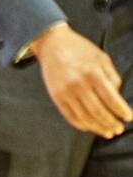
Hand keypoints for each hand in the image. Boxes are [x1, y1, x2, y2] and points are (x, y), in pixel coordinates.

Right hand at [32, 24, 132, 138]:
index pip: (112, 100)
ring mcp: (65, 92)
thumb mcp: (101, 57)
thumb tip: (117, 96)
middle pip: (99, 112)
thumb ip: (112, 77)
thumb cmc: (80, 49)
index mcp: (92, 74)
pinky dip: (82, 125)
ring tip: (108, 132)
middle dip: (112, 123)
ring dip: (99, 128)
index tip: (129, 117)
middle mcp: (78, 84)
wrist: (51, 43)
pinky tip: (91, 127)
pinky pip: (70, 116)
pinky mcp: (56, 96)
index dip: (122, 111)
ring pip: (85, 118)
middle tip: (120, 129)